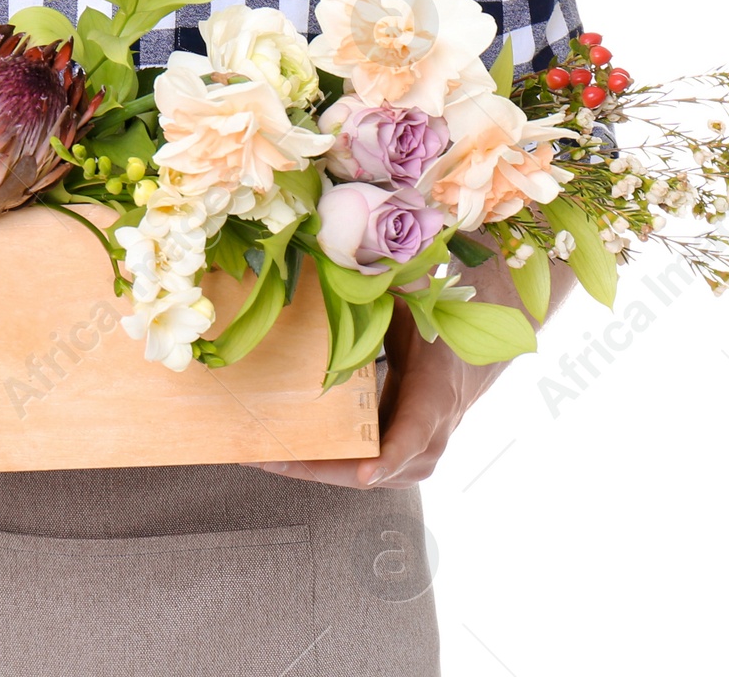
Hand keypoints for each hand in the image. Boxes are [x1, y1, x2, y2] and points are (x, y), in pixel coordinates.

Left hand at [250, 250, 571, 488]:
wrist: (466, 356)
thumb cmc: (439, 324)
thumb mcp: (421, 302)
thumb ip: (397, 283)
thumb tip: (355, 254)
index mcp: (436, 392)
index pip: (416, 432)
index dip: (390, 455)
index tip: (365, 472)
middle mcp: (430, 433)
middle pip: (379, 467)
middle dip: (324, 468)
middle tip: (273, 461)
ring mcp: (415, 451)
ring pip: (366, 475)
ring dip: (315, 471)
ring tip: (262, 457)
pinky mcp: (397, 455)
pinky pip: (360, 468)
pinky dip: (323, 466)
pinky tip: (280, 455)